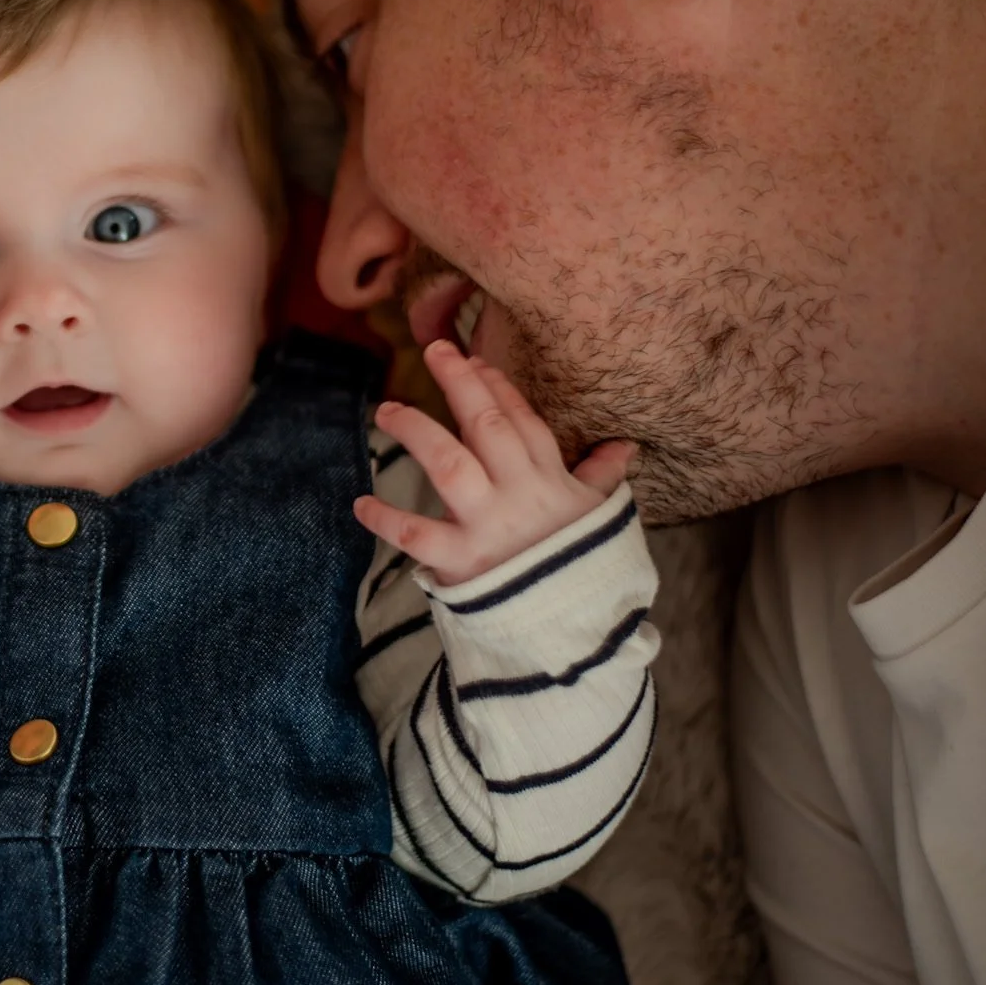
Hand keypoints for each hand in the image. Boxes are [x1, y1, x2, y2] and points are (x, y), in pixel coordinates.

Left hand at [353, 339, 636, 585]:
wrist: (575, 634)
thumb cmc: (582, 568)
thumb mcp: (599, 518)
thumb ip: (600, 477)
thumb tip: (624, 446)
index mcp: (550, 482)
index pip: (523, 422)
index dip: (498, 388)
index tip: (473, 360)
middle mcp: (519, 496)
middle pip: (487, 428)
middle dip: (461, 385)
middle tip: (434, 350)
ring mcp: (489, 527)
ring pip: (449, 465)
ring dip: (417, 432)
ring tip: (386, 409)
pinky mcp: (462, 562)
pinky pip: (416, 535)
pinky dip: (386, 519)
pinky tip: (361, 503)